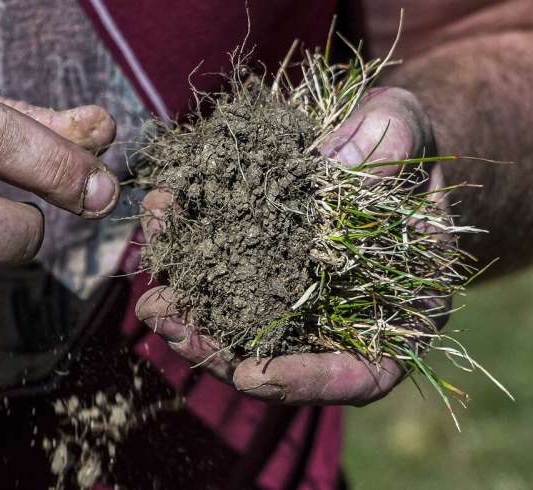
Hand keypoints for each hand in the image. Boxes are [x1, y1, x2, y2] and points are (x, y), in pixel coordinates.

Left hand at [136, 87, 443, 405]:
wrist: (370, 138)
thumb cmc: (401, 143)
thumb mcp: (404, 131)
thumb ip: (391, 145)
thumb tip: (337, 160)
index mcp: (394, 309)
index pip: (361, 373)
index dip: (309, 381)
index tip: (253, 375)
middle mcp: (339, 313)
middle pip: (282, 357)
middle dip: (221, 350)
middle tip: (172, 329)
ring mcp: (293, 292)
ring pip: (242, 324)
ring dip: (193, 316)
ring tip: (153, 300)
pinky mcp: (258, 261)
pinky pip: (221, 271)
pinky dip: (189, 256)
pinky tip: (162, 227)